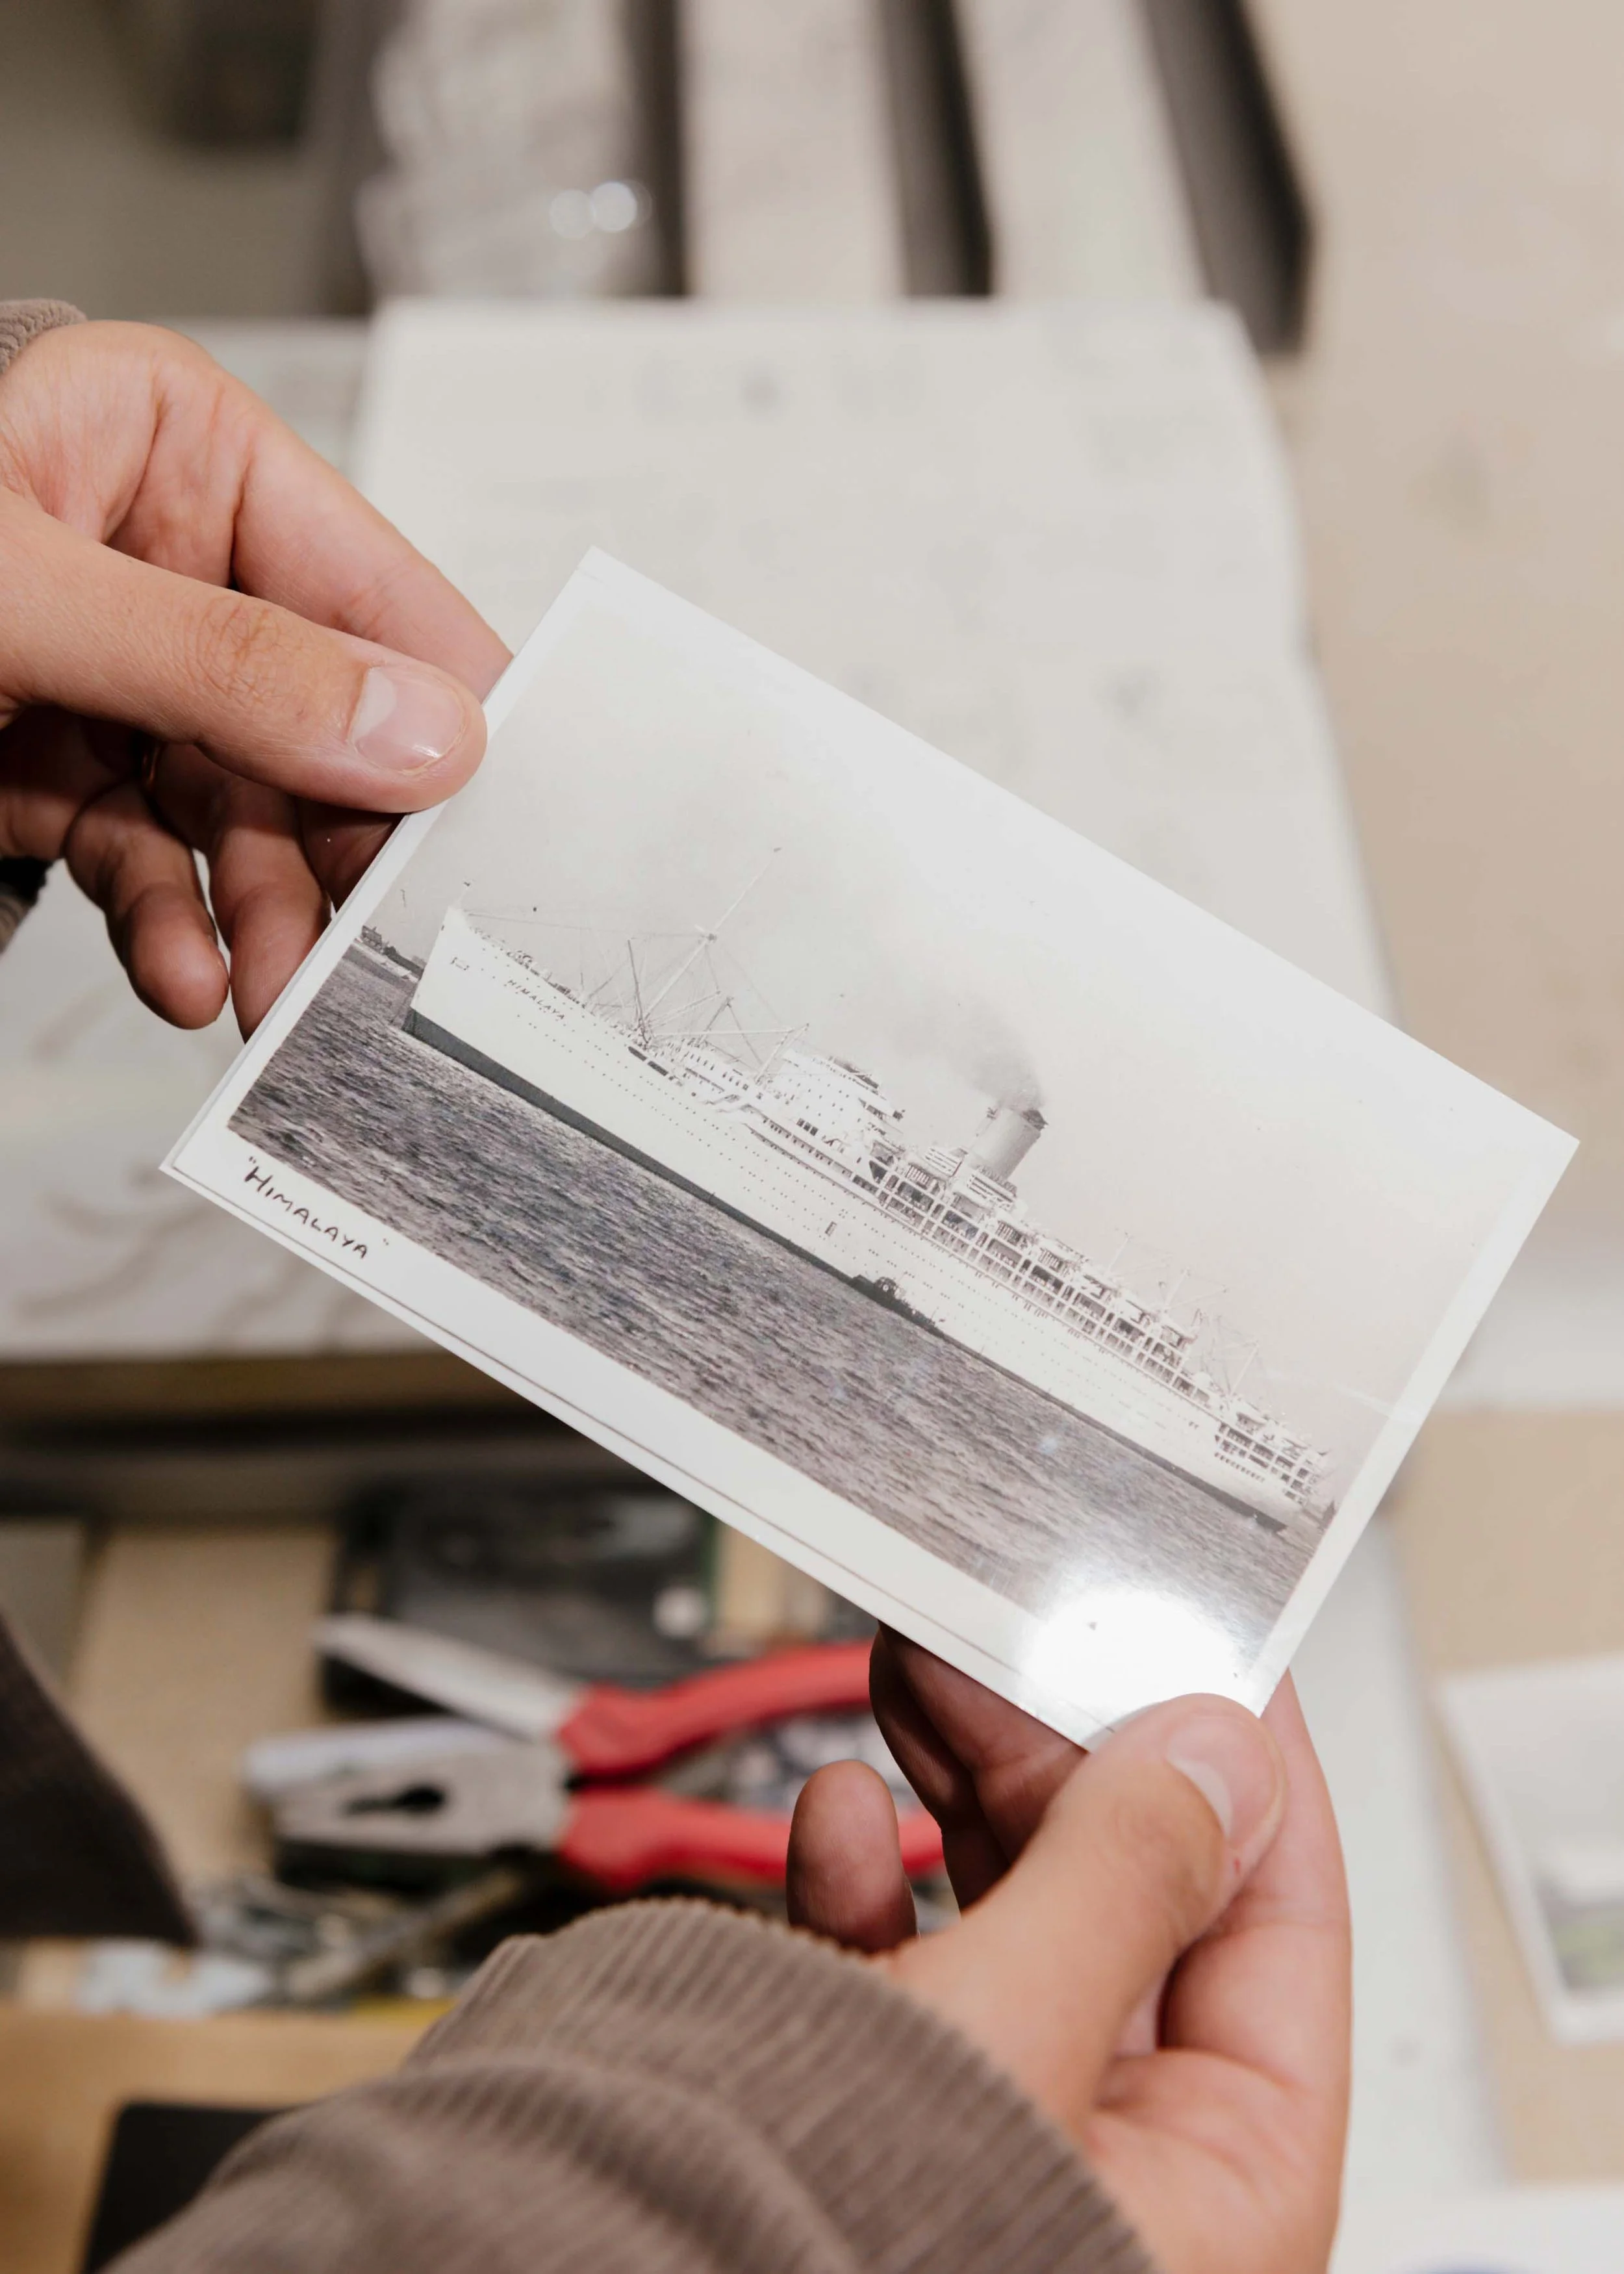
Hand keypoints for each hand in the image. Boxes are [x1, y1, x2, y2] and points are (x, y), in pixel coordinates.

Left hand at [0, 320, 509, 1033]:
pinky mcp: (58, 761)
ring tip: (276, 1000)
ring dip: (263, 913)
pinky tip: (186, 980)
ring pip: (241, 807)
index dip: (449, 698)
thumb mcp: (17, 593)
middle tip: (385, 950)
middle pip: (319, 718)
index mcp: (175, 450)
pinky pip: (151, 853)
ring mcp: (115, 668)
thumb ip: (227, 663)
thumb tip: (424, 731)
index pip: (364, 579)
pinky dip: (172, 924)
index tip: (519, 810)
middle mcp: (164, 556)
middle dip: (341, 846)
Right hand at [788, 1639, 1349, 2273]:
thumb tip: (1218, 1749)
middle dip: (1071, 1750)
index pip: (1282, 1925)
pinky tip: (839, 1819)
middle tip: (1022, 1633)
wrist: (583, 2265)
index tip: (1205, 1637)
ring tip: (920, 1679)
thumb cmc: (817, 2257)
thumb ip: (1126, 1875)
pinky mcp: (882, 2111)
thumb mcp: (1011, 2031)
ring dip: (967, 1786)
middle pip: (1140, 1901)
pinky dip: (875, 1875)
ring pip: (1019, 1913)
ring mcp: (994, 2133)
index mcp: (1216, 2189)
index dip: (1247, 1764)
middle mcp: (1116, 2167)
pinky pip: (911, 1968)